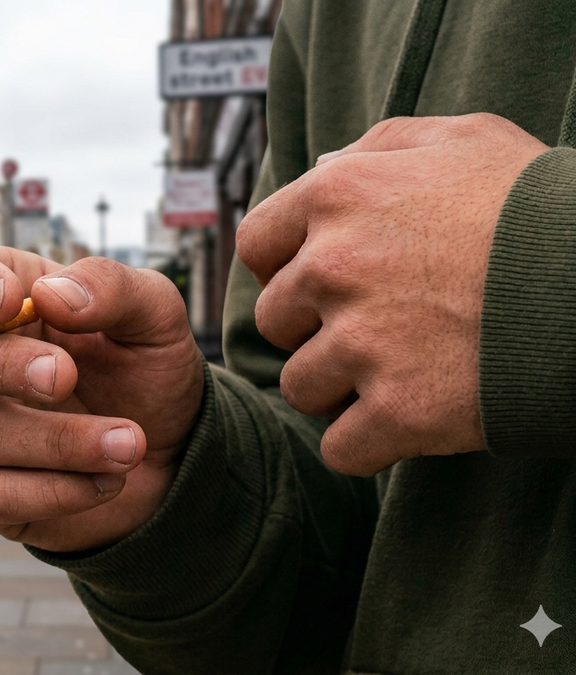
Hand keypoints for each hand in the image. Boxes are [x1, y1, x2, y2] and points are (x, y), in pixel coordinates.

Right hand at [0, 244, 202, 551]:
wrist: (171, 454)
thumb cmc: (146, 372)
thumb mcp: (154, 316)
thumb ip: (111, 288)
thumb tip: (51, 295)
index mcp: (5, 302)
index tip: (9, 300)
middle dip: (10, 368)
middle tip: (68, 377)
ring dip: (59, 441)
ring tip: (129, 445)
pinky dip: (56, 490)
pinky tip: (107, 481)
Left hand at [236, 113, 547, 475]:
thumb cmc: (539, 206)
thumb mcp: (463, 140)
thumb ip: (378, 149)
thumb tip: (320, 167)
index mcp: (337, 196)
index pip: (256, 245)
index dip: (284, 268)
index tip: (322, 283)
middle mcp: (333, 267)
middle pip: (276, 322)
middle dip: (315, 329)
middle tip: (377, 327)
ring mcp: (362, 342)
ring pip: (301, 386)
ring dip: (340, 389)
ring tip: (399, 370)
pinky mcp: (400, 411)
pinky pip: (341, 449)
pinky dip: (367, 446)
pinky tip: (404, 422)